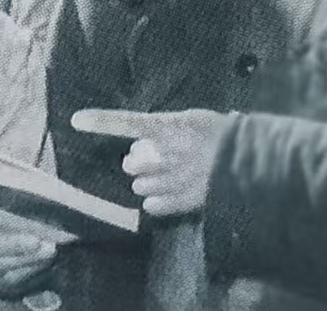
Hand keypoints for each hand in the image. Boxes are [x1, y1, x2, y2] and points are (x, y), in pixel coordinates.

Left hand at [71, 108, 234, 216]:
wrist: (250, 159)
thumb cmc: (221, 134)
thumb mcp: (192, 120)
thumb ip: (164, 129)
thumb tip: (139, 142)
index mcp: (170, 127)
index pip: (128, 122)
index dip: (101, 121)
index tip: (76, 120)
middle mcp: (167, 153)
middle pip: (132, 163)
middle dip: (137, 162)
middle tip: (151, 159)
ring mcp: (174, 178)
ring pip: (141, 186)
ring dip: (147, 182)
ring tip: (166, 177)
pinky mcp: (182, 200)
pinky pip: (153, 205)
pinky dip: (155, 201)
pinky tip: (165, 195)